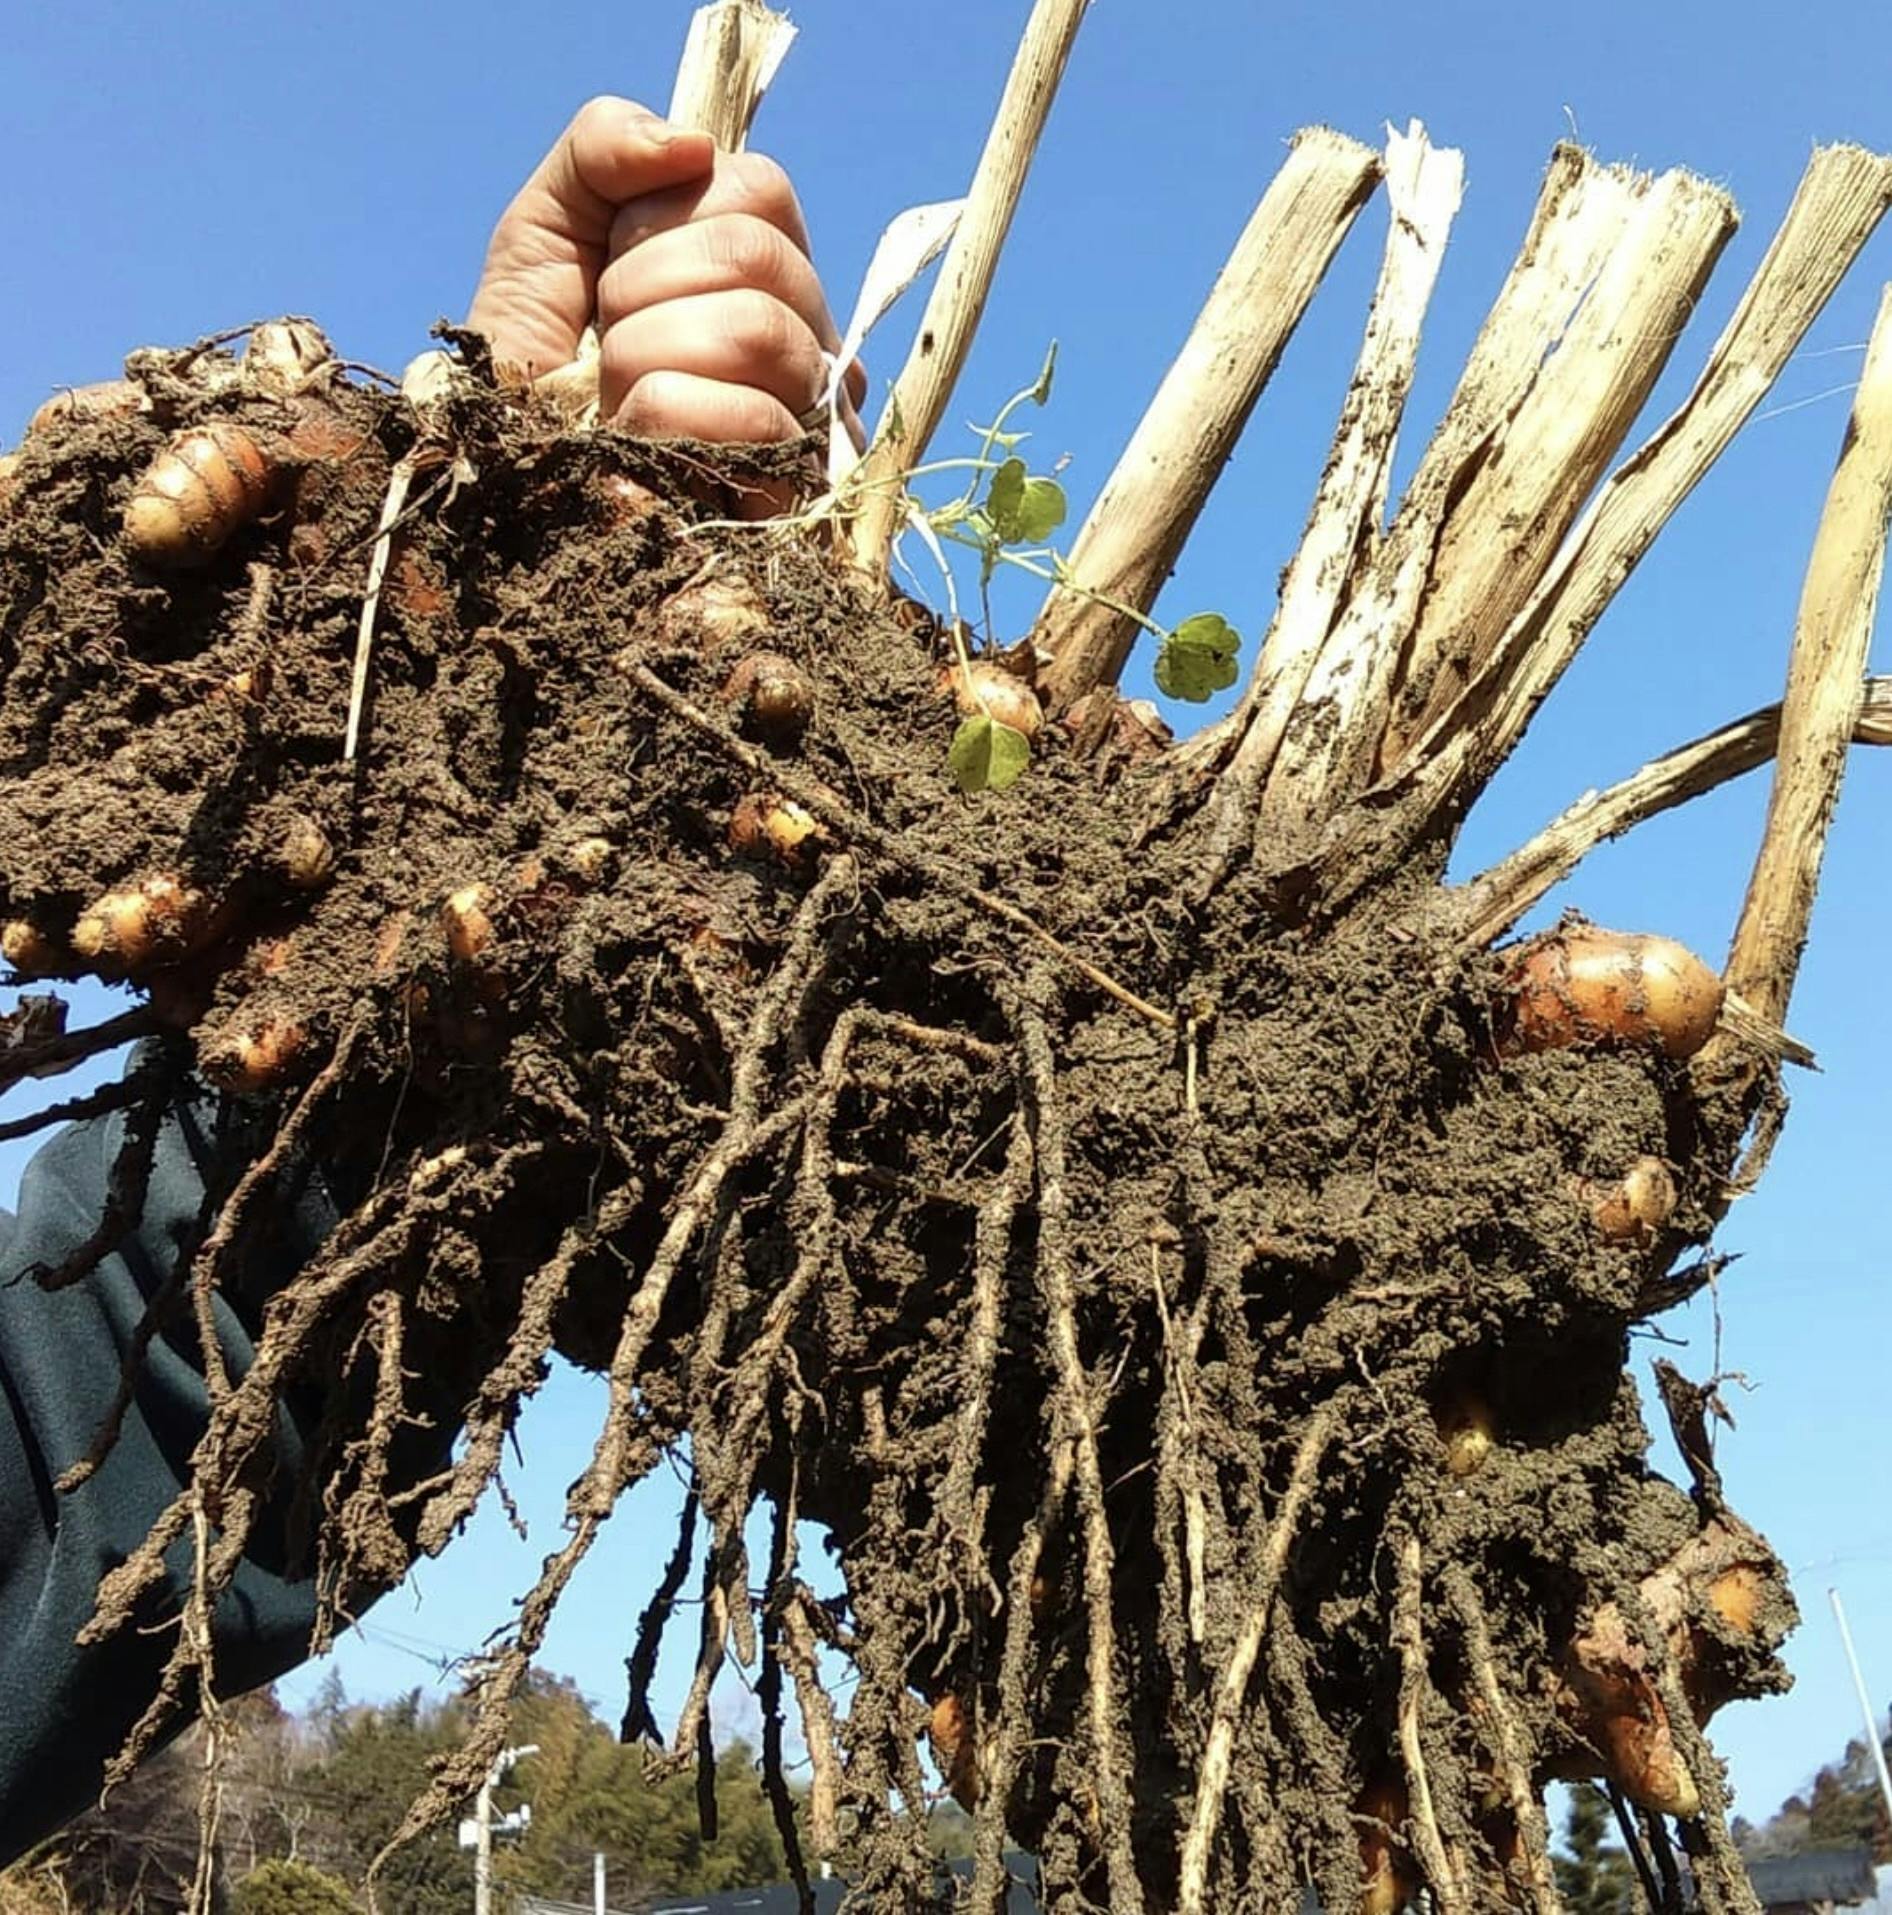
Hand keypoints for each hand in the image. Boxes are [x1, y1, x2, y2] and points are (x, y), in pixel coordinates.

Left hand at [467, 96, 863, 448]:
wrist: (506, 473)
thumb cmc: (534, 358)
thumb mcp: (546, 226)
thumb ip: (604, 148)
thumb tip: (691, 144)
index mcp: (760, 270)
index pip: (761, 192)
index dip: (667, 214)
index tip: (609, 263)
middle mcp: (801, 338)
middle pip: (760, 257)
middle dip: (645, 284)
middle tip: (605, 335)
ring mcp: (806, 417)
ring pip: (761, 331)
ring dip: (649, 349)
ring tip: (615, 392)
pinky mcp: (789, 490)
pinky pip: (757, 419)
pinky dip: (667, 414)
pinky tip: (634, 435)